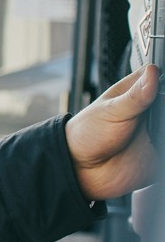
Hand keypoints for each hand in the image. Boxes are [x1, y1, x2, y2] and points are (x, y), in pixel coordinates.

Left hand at [66, 63, 158, 201]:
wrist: (83, 169)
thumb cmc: (89, 133)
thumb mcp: (111, 111)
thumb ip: (134, 95)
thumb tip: (152, 71)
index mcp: (137, 89)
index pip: (163, 75)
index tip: (161, 91)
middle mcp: (152, 106)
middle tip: (153, 115)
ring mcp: (159, 126)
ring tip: (153, 131)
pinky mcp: (163, 147)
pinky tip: (160, 142)